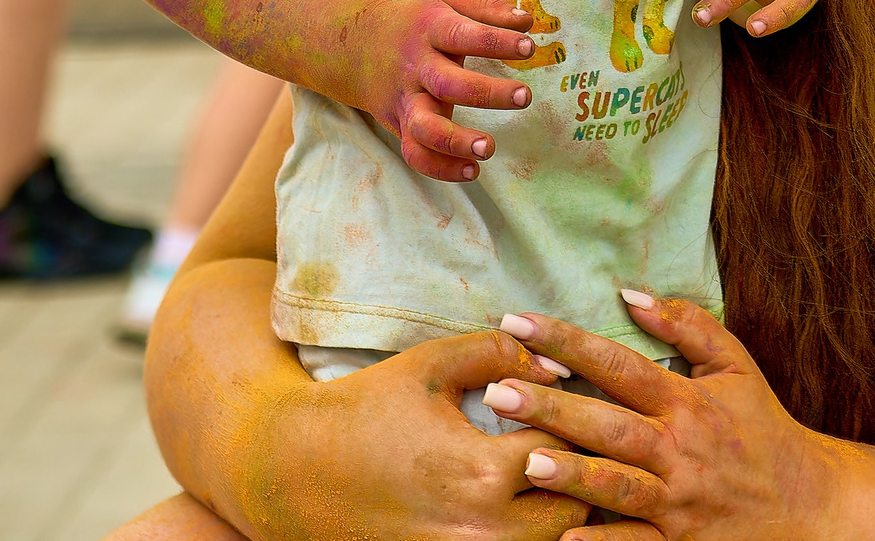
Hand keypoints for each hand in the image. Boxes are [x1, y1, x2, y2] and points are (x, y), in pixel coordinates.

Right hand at [211, 331, 586, 540]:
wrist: (294, 471)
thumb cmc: (367, 408)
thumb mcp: (433, 366)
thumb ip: (503, 352)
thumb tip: (561, 367)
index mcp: (480, 473)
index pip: (567, 448)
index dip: (577, 421)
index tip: (575, 404)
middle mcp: (480, 531)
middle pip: (574, 511)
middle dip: (580, 474)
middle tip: (576, 442)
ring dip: (559, 510)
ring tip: (554, 474)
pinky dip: (524, 532)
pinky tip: (520, 504)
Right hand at [353, 0, 538, 182]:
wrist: (357, 46)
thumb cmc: (418, 25)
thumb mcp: (448, 5)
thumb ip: (488, 11)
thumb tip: (527, 21)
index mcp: (430, 30)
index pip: (463, 34)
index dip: (497, 41)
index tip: (529, 47)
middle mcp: (416, 67)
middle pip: (447, 84)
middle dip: (487, 93)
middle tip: (525, 96)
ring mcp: (405, 99)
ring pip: (424, 127)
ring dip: (456, 141)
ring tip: (488, 147)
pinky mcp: (400, 126)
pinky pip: (415, 154)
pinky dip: (441, 168)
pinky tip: (472, 169)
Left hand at [490, 294, 849, 540]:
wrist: (810, 503)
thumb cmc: (763, 429)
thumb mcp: (736, 367)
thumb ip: (687, 325)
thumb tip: (631, 292)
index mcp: (686, 400)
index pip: (620, 363)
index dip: (568, 340)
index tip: (517, 321)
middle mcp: (679, 447)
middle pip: (609, 423)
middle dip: (552, 406)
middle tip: (498, 391)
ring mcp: (679, 498)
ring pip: (618, 484)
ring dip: (572, 473)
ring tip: (525, 460)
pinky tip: (564, 537)